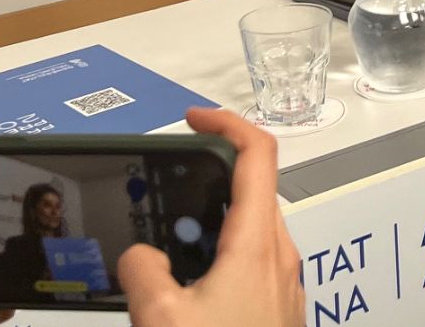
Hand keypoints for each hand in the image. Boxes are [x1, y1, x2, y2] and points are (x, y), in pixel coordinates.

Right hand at [120, 109, 303, 326]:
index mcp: (257, 245)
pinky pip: (251, 264)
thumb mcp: (161, 318)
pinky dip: (219, 259)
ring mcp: (284, 283)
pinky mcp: (280, 307)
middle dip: (203, 185)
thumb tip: (141, 255)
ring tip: (167, 256)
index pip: (258, 153)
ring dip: (208, 228)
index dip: (226, 122)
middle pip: (250, 191)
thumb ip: (142, 270)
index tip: (193, 119)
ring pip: (248, 231)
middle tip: (161, 203)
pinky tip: (189, 289)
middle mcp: (280, 257)